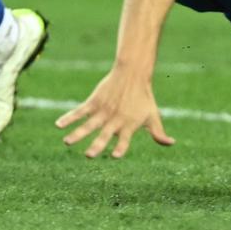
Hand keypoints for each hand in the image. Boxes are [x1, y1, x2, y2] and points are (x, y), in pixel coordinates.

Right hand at [56, 68, 174, 157]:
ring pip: (88, 124)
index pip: (125, 139)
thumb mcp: (153, 116)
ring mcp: (103, 111)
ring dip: (77, 133)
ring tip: (66, 142)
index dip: (121, 147)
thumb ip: (159, 133)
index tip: (115, 156)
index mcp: (129, 125)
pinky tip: (58, 124)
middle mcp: (115, 119)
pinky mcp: (94, 102)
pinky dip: (69, 117)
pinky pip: (79, 111)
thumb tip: (172, 144)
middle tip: (89, 156)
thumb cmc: (144, 98)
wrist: (133, 73)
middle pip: (104, 134)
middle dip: (97, 145)